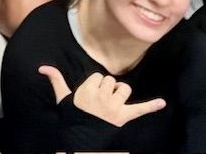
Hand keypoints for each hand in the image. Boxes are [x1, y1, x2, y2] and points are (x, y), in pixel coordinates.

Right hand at [39, 67, 166, 126]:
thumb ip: (56, 80)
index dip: (95, 84)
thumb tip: (42, 67)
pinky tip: (162, 103)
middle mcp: (102, 96)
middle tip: (99, 102)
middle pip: (112, 81)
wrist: (80, 138)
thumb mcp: (63, 98)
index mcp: (88, 90)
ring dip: (120, 95)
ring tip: (112, 104)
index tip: (90, 95)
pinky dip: (151, 106)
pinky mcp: (124, 117)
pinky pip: (139, 109)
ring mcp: (114, 107)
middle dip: (107, 89)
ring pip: (124, 90)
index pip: (99, 76)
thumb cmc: (73, 117)